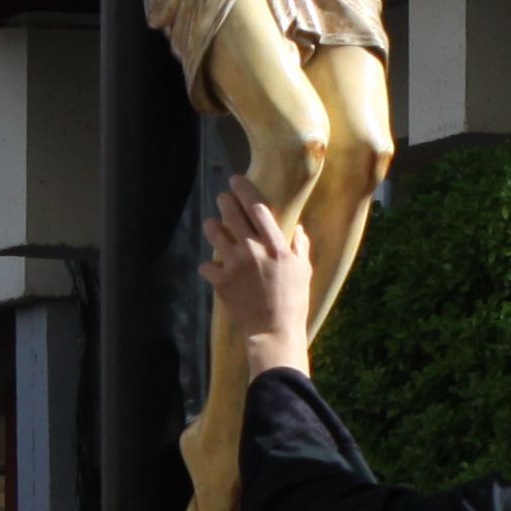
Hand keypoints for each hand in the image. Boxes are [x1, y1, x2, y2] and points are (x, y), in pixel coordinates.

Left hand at [201, 179, 315, 375]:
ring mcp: (234, 264)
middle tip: (223, 198)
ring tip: (214, 225)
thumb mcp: (304, 271)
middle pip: (231, 214)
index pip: (257, 207)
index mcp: (275, 245)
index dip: (245, 190)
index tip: (237, 180)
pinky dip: (209, 265)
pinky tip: (213, 267)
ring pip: (214, 233)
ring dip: (212, 226)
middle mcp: (253, 249)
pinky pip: (206, 265)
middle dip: (224, 201)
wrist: (274, 330)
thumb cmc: (293, 300)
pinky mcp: (221, 281)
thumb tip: (298, 229)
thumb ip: (299, 247)